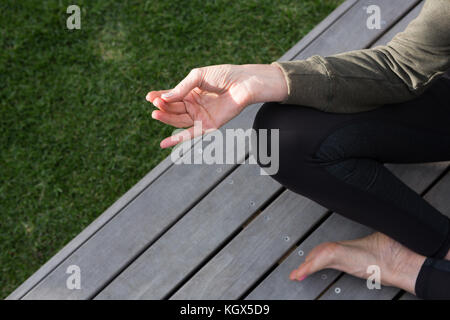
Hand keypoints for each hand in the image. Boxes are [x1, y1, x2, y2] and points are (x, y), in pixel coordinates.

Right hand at [146, 64, 286, 147]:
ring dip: (166, 118)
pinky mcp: (209, 126)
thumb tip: (164, 98)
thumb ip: (181, 88)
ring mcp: (200, 116)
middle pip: (173, 109)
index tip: (148, 97)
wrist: (244, 83)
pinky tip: (163, 144)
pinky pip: (190, 134)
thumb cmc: (223, 75)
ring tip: (156, 113)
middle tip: (154, 104)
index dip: (159, 97)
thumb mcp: (198, 77)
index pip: (171, 96)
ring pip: (178, 120)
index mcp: (190, 92)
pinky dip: (177, 140)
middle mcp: (194, 105)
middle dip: (163, 107)